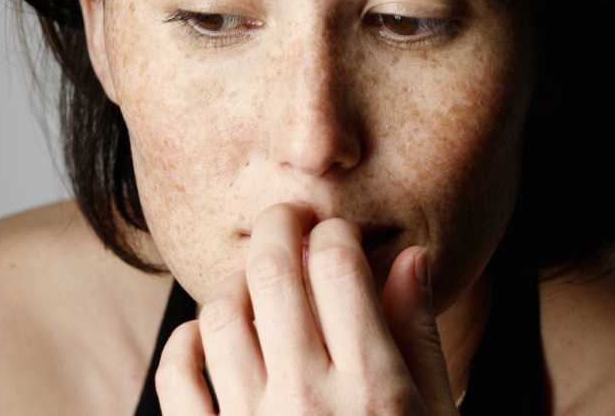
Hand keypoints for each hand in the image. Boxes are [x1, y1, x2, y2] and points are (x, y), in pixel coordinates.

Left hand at [155, 203, 460, 414]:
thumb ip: (418, 333)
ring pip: (222, 313)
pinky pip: (179, 377)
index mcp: (372, 382)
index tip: (340, 233)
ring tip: (259, 284)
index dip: (336, 231)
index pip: (338, 265)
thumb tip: (409, 256)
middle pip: (274, 271)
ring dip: (238, 283)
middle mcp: (307, 395)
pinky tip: (213, 335)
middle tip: (288, 217)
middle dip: (280, 225)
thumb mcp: (436, 411)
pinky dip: (188, 341)